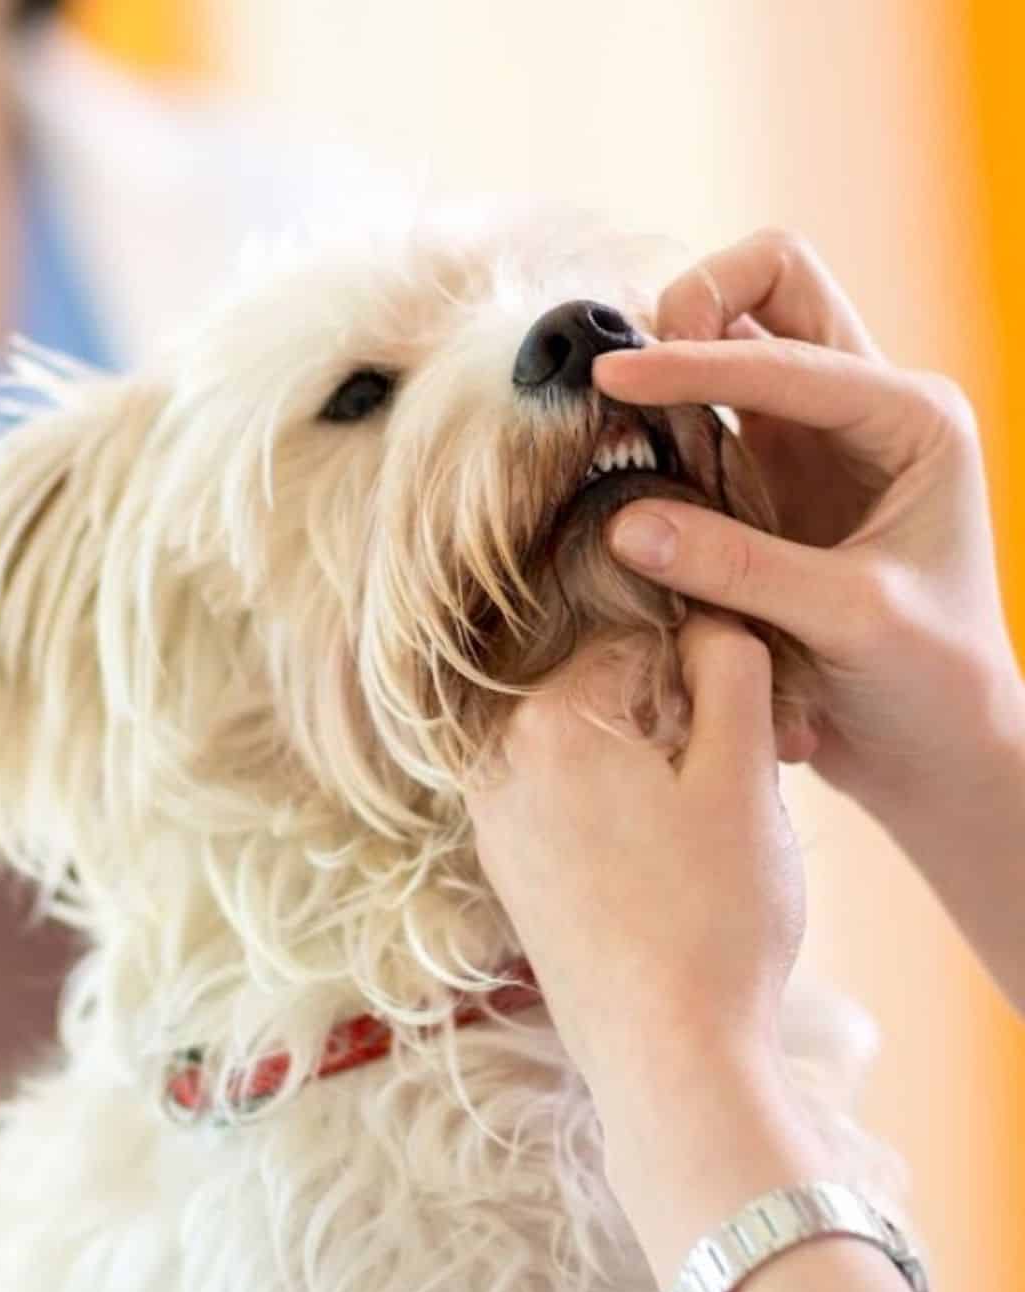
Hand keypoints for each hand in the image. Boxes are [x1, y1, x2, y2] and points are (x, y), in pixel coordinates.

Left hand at [465, 611, 924, 1291]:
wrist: (667, 1061)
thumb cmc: (715, 919)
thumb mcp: (746, 777)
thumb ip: (729, 672)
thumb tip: (706, 620)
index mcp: (550, 719)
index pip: (642, 643)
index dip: (707, 684)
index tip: (740, 745)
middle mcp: (499, 762)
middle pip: (607, 697)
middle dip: (672, 729)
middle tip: (723, 799)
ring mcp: (494, 823)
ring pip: (588, 754)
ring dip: (646, 776)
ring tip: (694, 845)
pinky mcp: (508, 875)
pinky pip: (565, 807)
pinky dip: (614, 819)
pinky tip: (657, 875)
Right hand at [594, 229, 1024, 822]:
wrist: (938, 748)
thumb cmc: (928, 682)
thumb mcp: (847, 620)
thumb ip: (740, 567)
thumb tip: (622, 520)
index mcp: (910, 418)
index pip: (787, 353)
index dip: (695, 362)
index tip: (614, 378)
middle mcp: (864, 410)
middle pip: (773, 283)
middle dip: (699, 303)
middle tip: (634, 374)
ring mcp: (812, 441)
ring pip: (734, 336)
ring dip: (675, 358)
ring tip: (616, 412)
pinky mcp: (768, 484)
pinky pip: (705, 417)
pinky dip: (663, 420)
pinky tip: (629, 458)